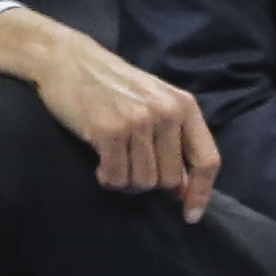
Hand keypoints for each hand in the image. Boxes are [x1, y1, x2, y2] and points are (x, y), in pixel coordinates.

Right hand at [0, 6, 218, 215]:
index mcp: (184, 106)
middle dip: (149, 183)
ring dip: (125, 181)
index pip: (207, 160)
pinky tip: (99, 162)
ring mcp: (138, 121)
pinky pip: (116, 179)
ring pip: (143, 183)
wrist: (67, 59)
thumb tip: (184, 191)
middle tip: (129, 166)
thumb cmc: (113, 86)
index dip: (201, 193)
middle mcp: (166, 113)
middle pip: (170, 180)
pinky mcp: (109, 131)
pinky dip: (106, 178)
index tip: (190, 216)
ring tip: (113, 160)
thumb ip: (174, 140)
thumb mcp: (155, 102)